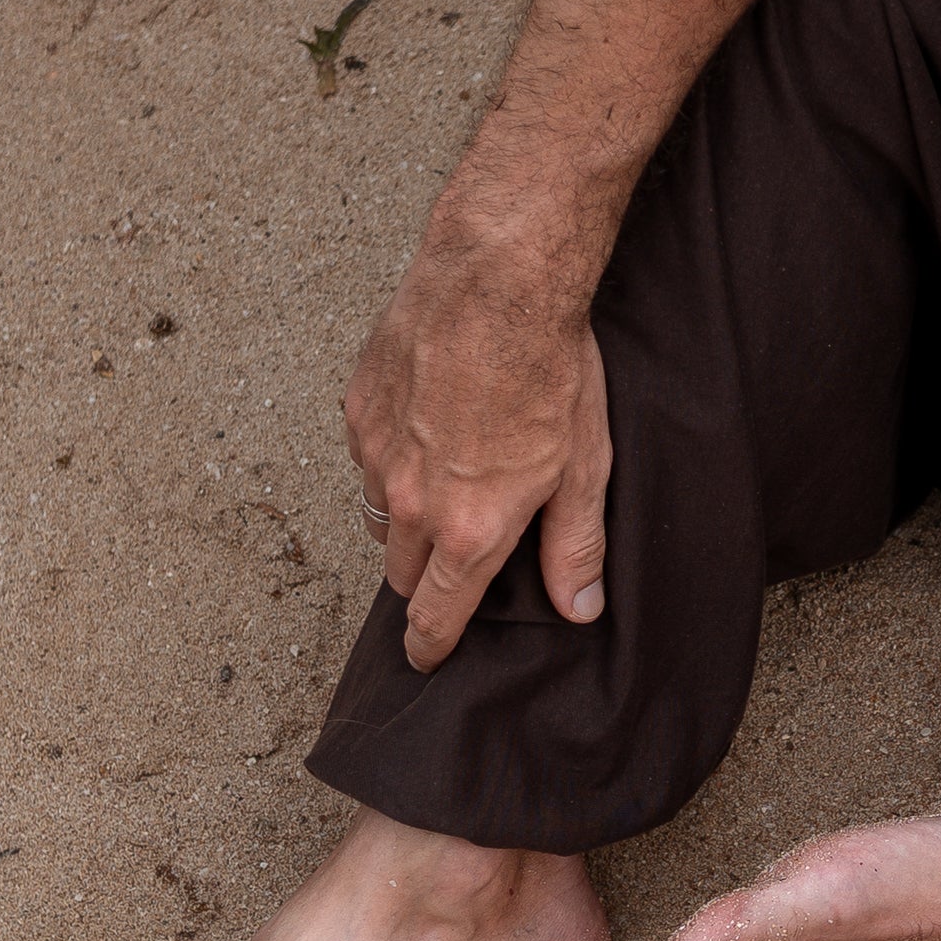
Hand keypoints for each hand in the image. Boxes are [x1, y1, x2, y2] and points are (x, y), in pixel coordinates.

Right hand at [344, 197, 611, 671]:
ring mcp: (377, 456)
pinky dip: (392, 461)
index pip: (435, 618)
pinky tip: (430, 430)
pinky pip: (367, 461)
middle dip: (427, 580)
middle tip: (458, 560)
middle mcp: (412, 504)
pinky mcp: (358, 411)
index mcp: (469, 530)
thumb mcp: (582, 469)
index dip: (431, 646)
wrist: (496, 282)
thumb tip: (578, 607)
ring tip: (449, 488)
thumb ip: (574, 547)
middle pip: (403, 575)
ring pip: (381, 518)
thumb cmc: (547, 370)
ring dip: (408, 521)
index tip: (427, 658)